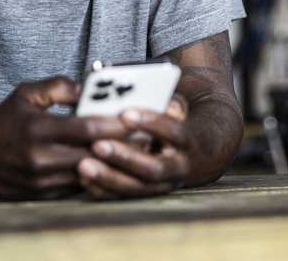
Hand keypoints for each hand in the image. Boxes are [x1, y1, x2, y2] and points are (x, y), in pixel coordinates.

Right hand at [0, 76, 130, 199]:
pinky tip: (114, 164)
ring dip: (114, 162)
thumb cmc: (3, 122)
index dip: (114, 124)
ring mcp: (42, 181)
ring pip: (90, 173)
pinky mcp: (43, 196)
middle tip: (148, 134)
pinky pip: (78, 187)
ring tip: (138, 149)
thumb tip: (90, 87)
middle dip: (123, 144)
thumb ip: (59, 86)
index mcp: (37, 130)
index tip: (137, 116)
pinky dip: (98, 175)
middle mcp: (40, 159)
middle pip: (94, 152)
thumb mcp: (25, 93)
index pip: (86, 129)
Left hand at [78, 95, 192, 198]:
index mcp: (190, 140)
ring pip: (138, 188)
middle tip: (98, 146)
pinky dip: (104, 189)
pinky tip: (84, 178)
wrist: (203, 152)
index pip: (174, 132)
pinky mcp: (149, 194)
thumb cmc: (183, 121)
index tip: (125, 114)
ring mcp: (165, 184)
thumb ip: (165, 99)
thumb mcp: (182, 105)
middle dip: (124, 157)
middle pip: (154, 168)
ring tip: (84, 166)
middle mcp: (180, 167)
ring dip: (109, 177)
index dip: (151, 123)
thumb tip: (141, 90)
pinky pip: (126, 197)